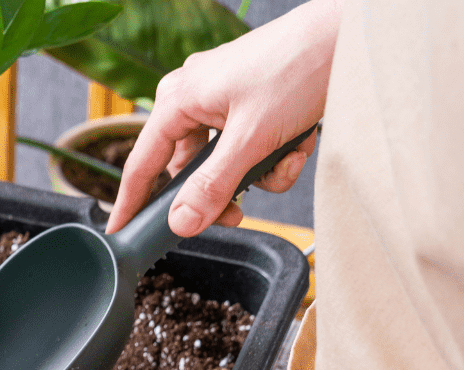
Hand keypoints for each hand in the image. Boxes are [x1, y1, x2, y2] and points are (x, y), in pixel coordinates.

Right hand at [107, 0, 343, 237]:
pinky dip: (275, 155)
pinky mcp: (252, 103)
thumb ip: (213, 185)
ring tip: (288, 160)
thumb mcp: (252, 138)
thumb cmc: (298, 68)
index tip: (121, 232)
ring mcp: (224, 99)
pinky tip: (299, 143)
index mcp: (178, 99)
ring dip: (259, 173)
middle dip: (222, 192)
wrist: (351, 35)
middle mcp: (194, 98)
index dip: (130, 202)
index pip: (142, 164)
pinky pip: (250, 146)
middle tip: (238, 216)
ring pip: (226, 162)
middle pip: (190, 169)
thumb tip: (180, 223)